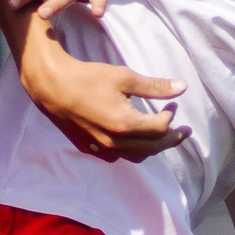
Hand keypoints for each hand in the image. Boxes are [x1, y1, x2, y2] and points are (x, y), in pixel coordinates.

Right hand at [18, 42, 188, 162]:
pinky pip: (117, 156)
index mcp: (126, 125)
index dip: (171, 117)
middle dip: (171, 139)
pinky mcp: (89, 148)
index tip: (172, 104)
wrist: (52, 87)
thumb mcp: (124, 77)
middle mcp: (115, 142)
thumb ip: (155, 86)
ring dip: (152, 147)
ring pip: (136, 156)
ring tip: (161, 136)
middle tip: (183, 131)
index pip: (160, 128)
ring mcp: (101, 148)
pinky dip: (131, 150)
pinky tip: (132, 139)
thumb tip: (182, 87)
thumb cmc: (88, 78)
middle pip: (153, 148)